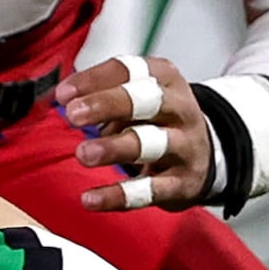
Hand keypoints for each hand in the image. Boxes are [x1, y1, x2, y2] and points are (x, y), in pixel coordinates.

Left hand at [55, 55, 212, 211]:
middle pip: (145, 100)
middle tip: (73, 115)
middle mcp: (179, 108)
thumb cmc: (158, 120)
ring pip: (150, 143)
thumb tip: (64, 100)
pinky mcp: (182, 183)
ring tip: (84, 154)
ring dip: (114, 148)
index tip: (63, 94)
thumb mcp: (138, 97)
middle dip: (106, 104)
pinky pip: (149, 190)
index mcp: (165, 78)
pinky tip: (90, 199)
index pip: (129, 70)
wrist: (205, 156)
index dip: (94, 80)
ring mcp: (184, 146)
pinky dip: (118, 196)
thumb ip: (103, 95)